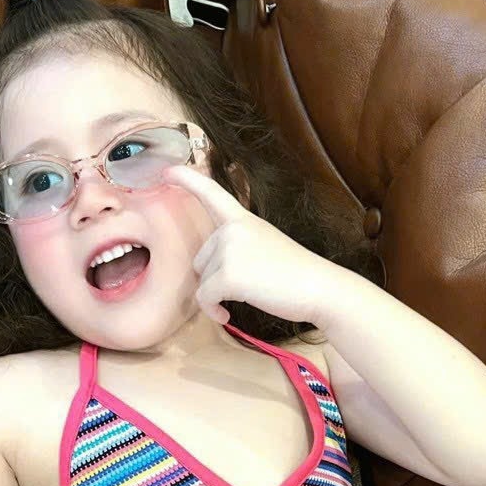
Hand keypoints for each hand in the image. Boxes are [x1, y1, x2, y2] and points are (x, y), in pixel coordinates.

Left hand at [161, 162, 342, 325]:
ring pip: (202, 280)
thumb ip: (238, 247)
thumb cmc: (296, 274)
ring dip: (216, 295)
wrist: (320, 288)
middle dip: (215, 278)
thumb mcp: (265, 246)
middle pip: (201, 259)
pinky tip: (227, 314)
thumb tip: (210, 271)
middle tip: (246, 285)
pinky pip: (204, 297)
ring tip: (245, 297)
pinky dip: (213, 310)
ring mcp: (229, 250)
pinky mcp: (227, 275)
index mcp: (243, 219)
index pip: (211, 193)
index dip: (186, 180)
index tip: (166, 171)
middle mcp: (232, 229)